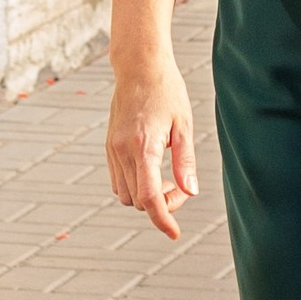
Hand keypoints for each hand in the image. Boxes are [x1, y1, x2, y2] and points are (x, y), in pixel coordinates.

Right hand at [106, 55, 197, 241]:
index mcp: (144, 145)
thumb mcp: (184, 124)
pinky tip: (151, 171)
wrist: (139, 66)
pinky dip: (134, 186)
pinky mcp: (109, 146)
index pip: (149, 197)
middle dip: (161, 204)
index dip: (162, 219)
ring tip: (167, 179)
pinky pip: (118, 181)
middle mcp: (123, 150)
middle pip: (138, 201)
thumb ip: (185, 160)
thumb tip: (191, 191)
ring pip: (125, 195)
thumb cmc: (167, 91)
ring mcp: (112, 149)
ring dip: (146, 197)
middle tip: (181, 187)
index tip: (174, 233)